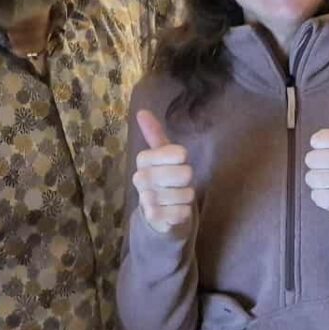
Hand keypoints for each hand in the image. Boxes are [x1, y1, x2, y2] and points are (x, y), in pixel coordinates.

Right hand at [133, 110, 195, 234]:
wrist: (156, 214)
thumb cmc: (163, 179)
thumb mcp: (161, 155)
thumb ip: (154, 134)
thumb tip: (142, 111)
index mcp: (143, 160)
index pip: (177, 152)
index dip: (182, 158)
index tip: (178, 160)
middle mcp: (141, 178)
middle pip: (185, 173)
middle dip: (187, 179)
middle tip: (179, 182)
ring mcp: (146, 199)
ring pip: (185, 194)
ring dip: (186, 196)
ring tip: (176, 197)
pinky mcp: (154, 218)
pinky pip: (182, 211)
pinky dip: (184, 211)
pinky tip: (175, 210)